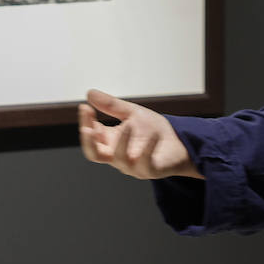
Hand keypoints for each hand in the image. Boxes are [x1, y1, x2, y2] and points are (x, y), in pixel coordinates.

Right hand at [77, 89, 201, 179]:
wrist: (179, 141)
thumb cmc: (152, 130)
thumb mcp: (131, 113)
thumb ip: (111, 105)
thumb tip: (89, 93)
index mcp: (110, 141)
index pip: (91, 135)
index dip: (85, 122)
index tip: (84, 107)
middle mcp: (117, 155)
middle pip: (94, 154)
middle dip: (89, 141)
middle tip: (88, 128)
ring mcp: (132, 165)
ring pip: (118, 158)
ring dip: (122, 142)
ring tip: (129, 125)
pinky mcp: (149, 170)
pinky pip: (144, 162)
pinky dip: (148, 148)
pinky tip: (153, 135)